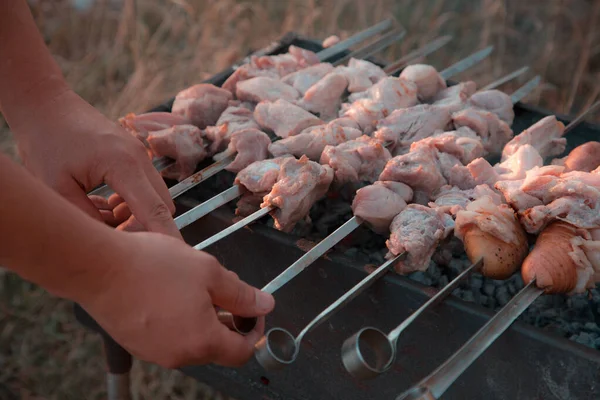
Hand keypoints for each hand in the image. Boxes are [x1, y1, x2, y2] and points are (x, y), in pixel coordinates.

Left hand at [12, 89, 180, 237]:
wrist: (46, 104)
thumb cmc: (46, 142)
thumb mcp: (58, 188)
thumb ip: (88, 219)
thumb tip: (110, 243)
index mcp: (124, 165)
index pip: (155, 210)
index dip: (166, 236)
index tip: (173, 257)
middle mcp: (140, 159)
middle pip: (162, 206)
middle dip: (145, 228)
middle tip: (115, 241)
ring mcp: (139, 155)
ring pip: (153, 198)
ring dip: (135, 216)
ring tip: (102, 220)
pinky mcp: (133, 155)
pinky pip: (144, 188)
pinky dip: (131, 204)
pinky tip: (105, 206)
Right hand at [79, 231, 274, 367]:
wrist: (97, 266)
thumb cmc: (152, 266)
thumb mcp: (209, 272)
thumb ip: (241, 294)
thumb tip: (265, 305)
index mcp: (202, 342)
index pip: (242, 352)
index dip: (254, 331)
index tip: (253, 311)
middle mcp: (178, 355)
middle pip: (217, 348)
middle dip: (228, 322)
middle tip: (226, 291)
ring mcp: (154, 352)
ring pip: (192, 341)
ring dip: (203, 319)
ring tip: (196, 286)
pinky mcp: (136, 343)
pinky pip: (169, 337)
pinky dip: (179, 320)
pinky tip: (172, 292)